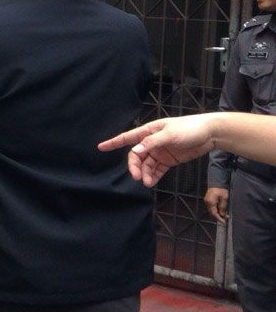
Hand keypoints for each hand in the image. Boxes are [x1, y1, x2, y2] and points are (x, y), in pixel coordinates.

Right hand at [97, 116, 216, 186]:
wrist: (210, 134)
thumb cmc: (190, 129)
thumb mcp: (170, 134)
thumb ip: (151, 143)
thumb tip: (134, 151)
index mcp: (149, 131)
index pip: (128, 138)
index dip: (113, 142)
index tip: (100, 147)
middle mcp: (152, 142)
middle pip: (137, 156)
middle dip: (135, 167)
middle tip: (137, 177)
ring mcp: (160, 151)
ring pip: (146, 165)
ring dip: (145, 174)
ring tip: (147, 183)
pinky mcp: (169, 160)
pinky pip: (157, 169)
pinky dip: (154, 176)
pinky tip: (152, 182)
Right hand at [204, 187, 229, 224]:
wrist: (217, 182)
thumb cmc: (221, 189)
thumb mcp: (224, 198)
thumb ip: (223, 207)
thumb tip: (222, 214)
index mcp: (211, 203)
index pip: (214, 213)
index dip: (219, 219)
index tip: (224, 222)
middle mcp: (207, 202)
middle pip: (212, 213)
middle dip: (219, 217)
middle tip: (226, 219)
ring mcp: (207, 201)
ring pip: (212, 210)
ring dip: (218, 213)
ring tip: (225, 214)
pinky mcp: (208, 199)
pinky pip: (211, 207)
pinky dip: (216, 210)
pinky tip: (221, 210)